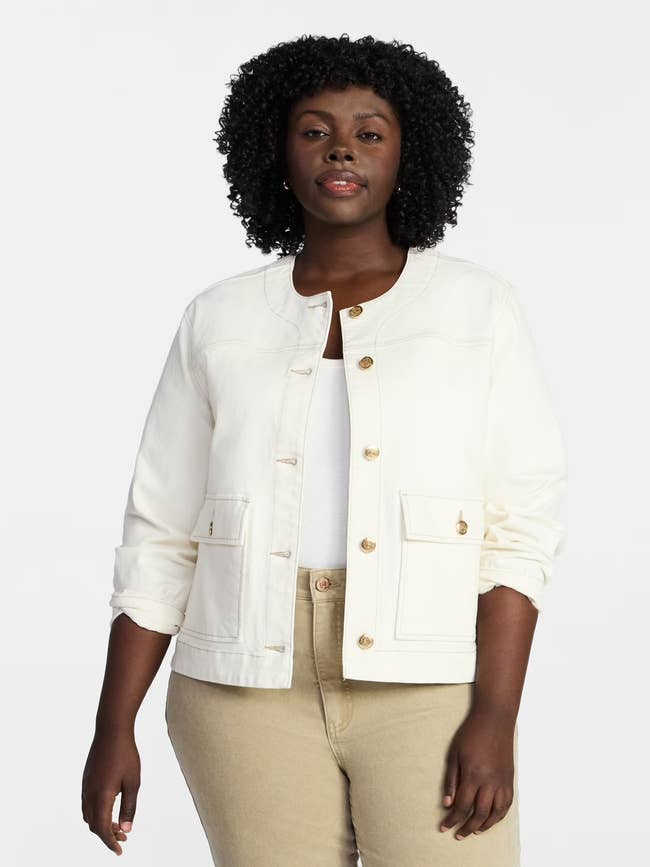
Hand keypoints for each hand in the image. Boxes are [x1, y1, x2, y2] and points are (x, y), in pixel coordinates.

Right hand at [81, 727, 140, 854]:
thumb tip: (126, 829)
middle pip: (94, 825)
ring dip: (101, 824)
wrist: (111, 730)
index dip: (110, 842)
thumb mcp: (133, 782)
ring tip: (119, 824)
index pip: (102, 829)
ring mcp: (85, 786)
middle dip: (107, 835)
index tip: (120, 850)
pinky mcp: (86, 779)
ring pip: (89, 815)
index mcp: (101, 796)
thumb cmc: (125, 754)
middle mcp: (89, 794)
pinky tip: (110, 809)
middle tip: (124, 837)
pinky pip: (87, 804)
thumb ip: (129, 807)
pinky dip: (97, 813)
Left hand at [439, 707, 515, 839]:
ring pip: (495, 813)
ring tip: (474, 830)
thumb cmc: (471, 734)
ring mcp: (502, 782)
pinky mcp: (509, 779)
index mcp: (473, 775)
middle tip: (458, 835)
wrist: (494, 719)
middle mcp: (490, 782)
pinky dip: (499, 815)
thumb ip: (451, 780)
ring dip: (484, 825)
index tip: (443, 827)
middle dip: (467, 827)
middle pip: (479, 814)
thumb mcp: (454, 754)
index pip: (461, 806)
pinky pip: (507, 804)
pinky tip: (491, 819)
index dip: (452, 820)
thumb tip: (447, 803)